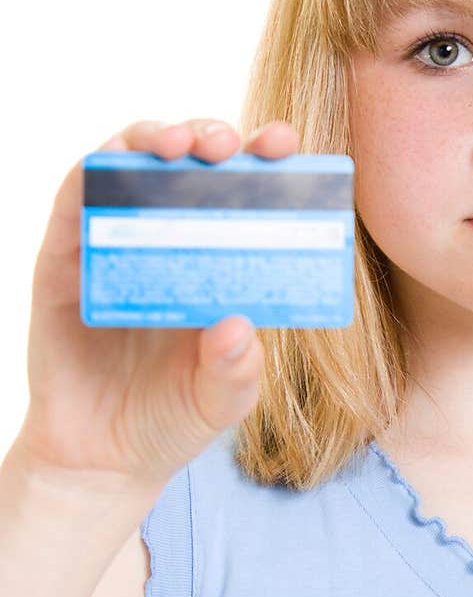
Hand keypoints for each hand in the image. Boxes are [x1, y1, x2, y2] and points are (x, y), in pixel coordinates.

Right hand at [14, 118, 299, 492]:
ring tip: (179, 146)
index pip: (246, 195)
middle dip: (211, 137)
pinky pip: (73, 203)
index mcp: (218, 262)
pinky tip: (111, 167)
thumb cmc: (170, 420)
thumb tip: (238, 326)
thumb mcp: (219, 403)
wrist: (102, 459)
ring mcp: (114, 244)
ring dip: (153, 139)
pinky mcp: (63, 259)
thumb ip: (236, 373)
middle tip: (227, 146)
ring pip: (131, 165)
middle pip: (190, 164)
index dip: (265, 163)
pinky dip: (91, 175)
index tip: (285, 147)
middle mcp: (168, 241)